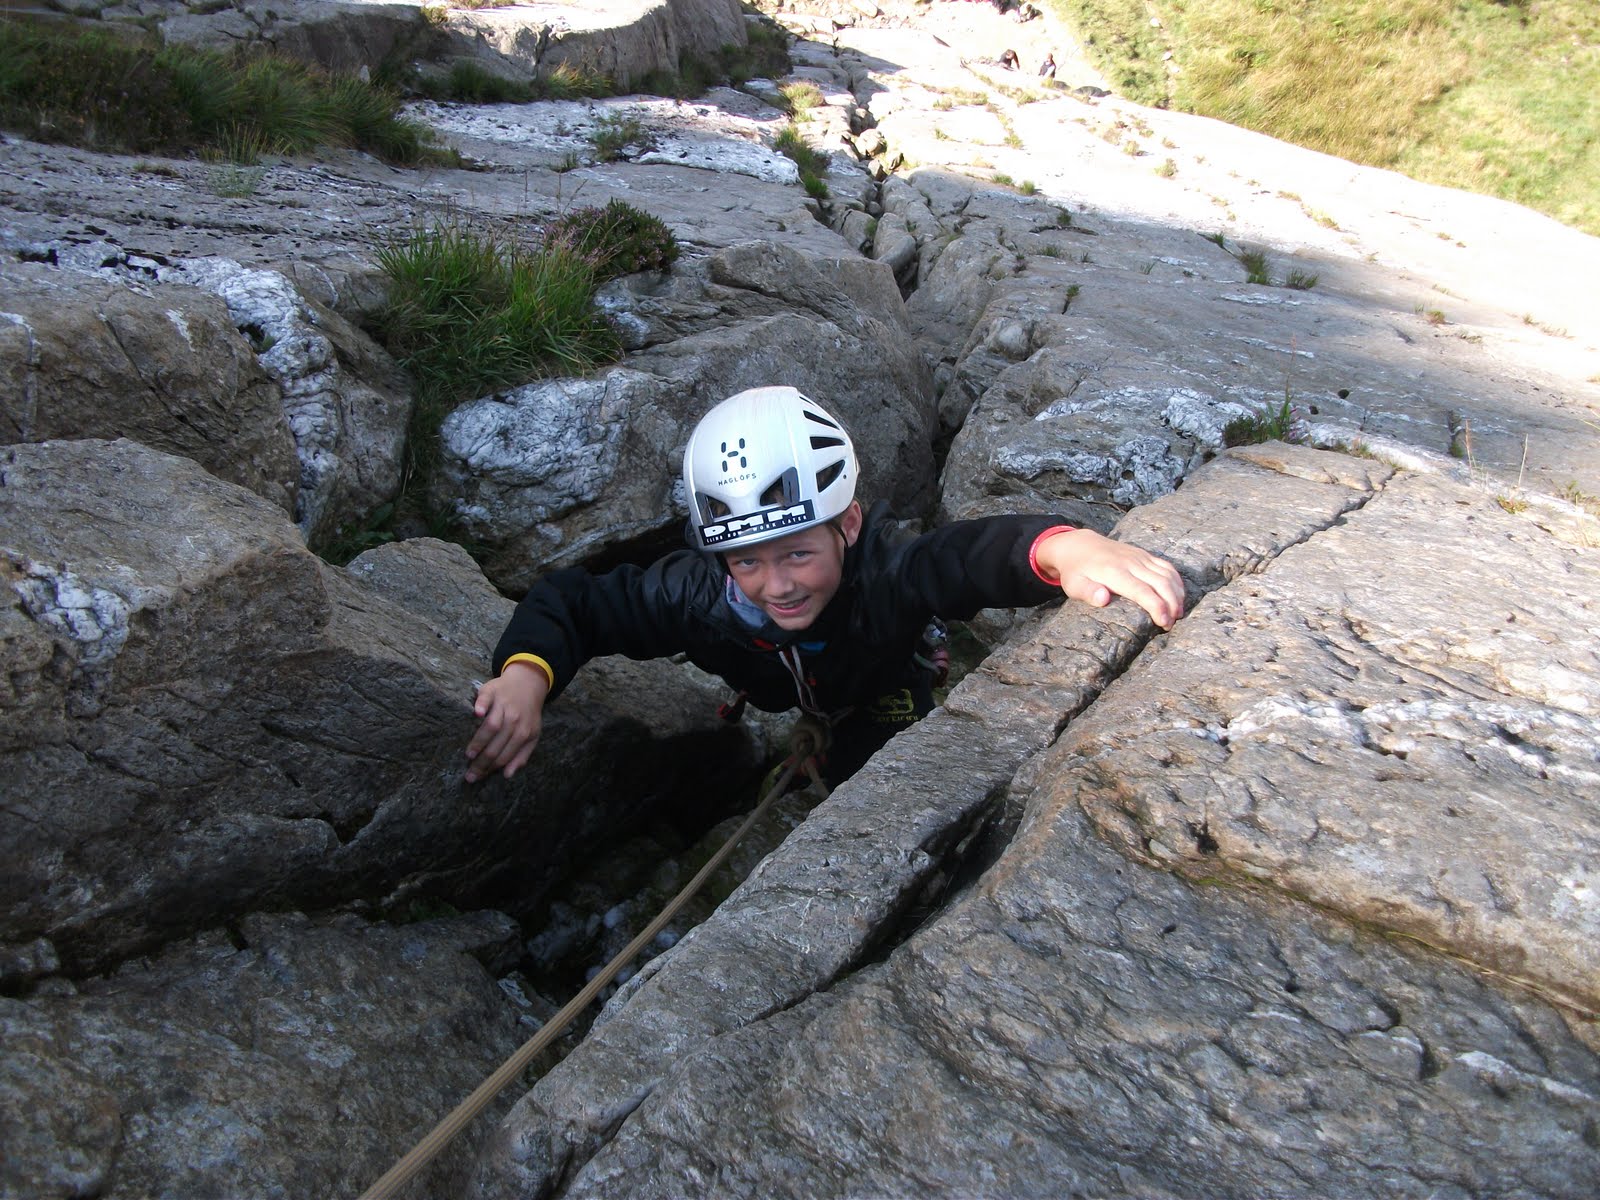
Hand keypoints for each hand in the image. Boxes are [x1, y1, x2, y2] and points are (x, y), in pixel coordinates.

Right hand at [465, 663, 548, 782]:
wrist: (528, 683)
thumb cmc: (527, 713)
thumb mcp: (532, 735)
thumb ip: (522, 755)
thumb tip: (507, 775)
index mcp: (524, 733)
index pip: (506, 755)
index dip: (491, 768)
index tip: (478, 777)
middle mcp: (515, 720)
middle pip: (497, 745)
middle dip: (482, 763)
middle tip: (469, 774)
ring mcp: (504, 705)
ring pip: (492, 726)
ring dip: (480, 741)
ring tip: (469, 754)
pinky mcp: (493, 691)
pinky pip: (486, 699)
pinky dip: (482, 706)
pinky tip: (477, 714)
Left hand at [1034, 529, 1184, 628]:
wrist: (1079, 545)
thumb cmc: (1076, 571)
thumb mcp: (1073, 585)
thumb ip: (1087, 592)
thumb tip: (1104, 599)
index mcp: (1114, 572)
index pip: (1142, 591)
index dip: (1156, 607)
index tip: (1163, 623)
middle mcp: (1131, 563)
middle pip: (1161, 583)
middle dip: (1171, 605)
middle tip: (1171, 624)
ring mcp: (1139, 557)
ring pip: (1167, 574)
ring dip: (1177, 595)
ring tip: (1177, 614)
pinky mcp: (1144, 554)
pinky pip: (1167, 566)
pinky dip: (1176, 581)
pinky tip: (1179, 596)